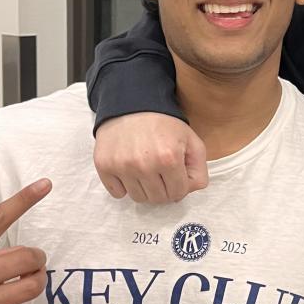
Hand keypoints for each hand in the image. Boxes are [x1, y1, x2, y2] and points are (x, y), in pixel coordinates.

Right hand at [94, 114, 208, 203]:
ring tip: (145, 169)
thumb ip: (199, 171)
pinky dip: (124, 186)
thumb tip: (186, 192)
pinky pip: (117, 193)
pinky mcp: (104, 166)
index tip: (175, 173)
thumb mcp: (192, 142)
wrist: (132, 104)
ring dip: (144, 188)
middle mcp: (144, 165)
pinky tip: (129, 169)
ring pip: (138, 198)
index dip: (179, 185)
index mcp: (169, 159)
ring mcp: (122, 166)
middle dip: (163, 189)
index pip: (178, 194)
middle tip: (161, 172)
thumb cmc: (165, 125)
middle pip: (158, 199)